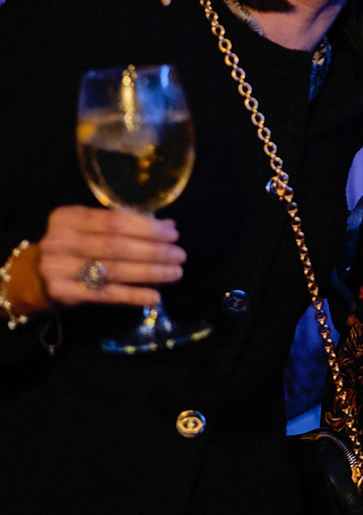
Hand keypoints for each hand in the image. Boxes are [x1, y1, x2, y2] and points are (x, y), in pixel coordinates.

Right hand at [33, 206, 186, 309]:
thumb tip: (169, 227)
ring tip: (175, 273)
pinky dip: (133, 295)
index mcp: (69, 218)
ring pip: (115, 270)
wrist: (30, 279)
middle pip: (118, 246)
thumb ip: (125, 227)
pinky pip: (106, 294)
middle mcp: (61, 241)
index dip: (148, 228)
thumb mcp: (89, 230)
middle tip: (180, 255)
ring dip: (151, 273)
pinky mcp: (64, 293)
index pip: (115, 221)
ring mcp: (59, 268)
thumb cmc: (70, 249)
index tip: (173, 234)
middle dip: (154, 251)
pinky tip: (155, 296)